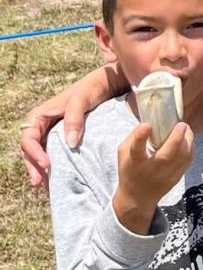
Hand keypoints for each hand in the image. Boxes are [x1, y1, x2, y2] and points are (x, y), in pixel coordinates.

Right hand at [19, 64, 125, 187]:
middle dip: (34, 166)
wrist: (106, 83)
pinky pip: (53, 152)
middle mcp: (42, 125)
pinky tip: (59, 177)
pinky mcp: (63, 136)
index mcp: (39, 115)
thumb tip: (70, 143)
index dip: (33, 153)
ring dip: (42, 169)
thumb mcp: (81, 100)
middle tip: (40, 182)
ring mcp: (52, 131)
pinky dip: (54, 165)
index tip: (46, 164)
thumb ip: (74, 119)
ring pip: (40, 153)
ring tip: (47, 186)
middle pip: (31, 150)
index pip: (28, 138)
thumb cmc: (91, 88)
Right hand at [113, 121, 193, 234]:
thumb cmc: (130, 169)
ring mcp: (165, 176)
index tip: (146, 125)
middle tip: (181, 124)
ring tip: (186, 128)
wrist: (138, 197)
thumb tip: (150, 119)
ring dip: (188, 141)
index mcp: (135, 163)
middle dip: (175, 139)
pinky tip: (188, 139)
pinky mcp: (176, 178)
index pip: (136, 150)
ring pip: (182, 158)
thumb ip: (134, 137)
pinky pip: (188, 161)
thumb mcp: (124, 153)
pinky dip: (190, 148)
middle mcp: (151, 170)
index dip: (141, 137)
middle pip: (165, 156)